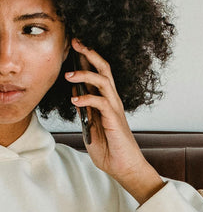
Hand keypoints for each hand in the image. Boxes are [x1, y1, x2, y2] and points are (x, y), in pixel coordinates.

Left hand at [66, 38, 164, 204]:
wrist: (125, 168)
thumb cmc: (110, 151)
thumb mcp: (91, 128)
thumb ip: (85, 112)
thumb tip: (75, 96)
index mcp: (106, 102)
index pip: (97, 73)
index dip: (86, 58)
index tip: (73, 45)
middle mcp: (112, 101)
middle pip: (104, 69)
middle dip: (89, 54)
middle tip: (75, 42)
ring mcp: (114, 109)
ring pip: (103, 81)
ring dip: (85, 74)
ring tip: (68, 74)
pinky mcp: (115, 120)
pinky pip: (100, 102)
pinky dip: (86, 98)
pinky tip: (75, 100)